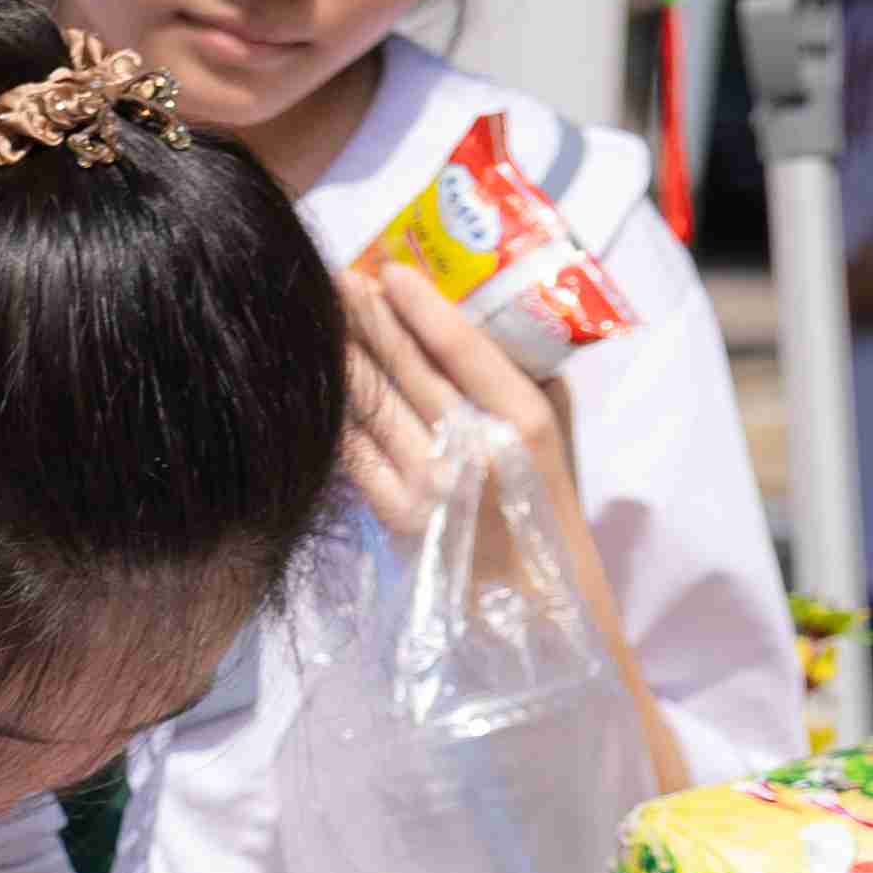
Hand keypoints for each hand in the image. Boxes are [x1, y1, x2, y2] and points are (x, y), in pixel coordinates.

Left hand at [334, 261, 580, 551]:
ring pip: (373, 403)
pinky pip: (353, 450)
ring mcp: (430, 483)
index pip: (462, 349)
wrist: (534, 602)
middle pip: (408, 368)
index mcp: (523, 421)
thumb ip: (526, 382)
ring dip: (343, 355)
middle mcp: (475, 447)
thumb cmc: (544, 508)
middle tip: (337, 275)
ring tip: (320, 315)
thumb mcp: (556, 440)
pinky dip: (334, 413)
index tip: (390, 270)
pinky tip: (316, 381)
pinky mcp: (396, 515)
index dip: (421, 306)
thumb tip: (485, 318)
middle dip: (368, 316)